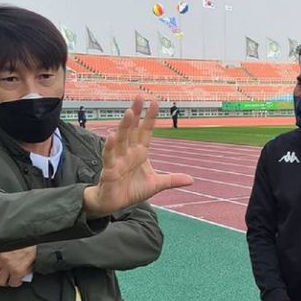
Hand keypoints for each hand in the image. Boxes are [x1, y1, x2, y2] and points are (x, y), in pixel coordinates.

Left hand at [0, 246, 36, 286]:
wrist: (37, 240)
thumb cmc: (23, 243)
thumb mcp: (7, 245)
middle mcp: (0, 259)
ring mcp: (8, 265)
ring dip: (4, 282)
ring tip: (9, 278)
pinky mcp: (18, 271)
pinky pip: (12, 283)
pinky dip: (14, 283)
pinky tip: (17, 280)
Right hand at [83, 96, 193, 218]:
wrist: (114, 203)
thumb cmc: (132, 190)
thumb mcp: (156, 185)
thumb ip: (172, 180)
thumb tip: (192, 179)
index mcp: (140, 153)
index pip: (145, 132)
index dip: (150, 118)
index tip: (155, 102)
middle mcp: (128, 152)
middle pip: (132, 129)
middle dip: (135, 114)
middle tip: (139, 97)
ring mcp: (118, 159)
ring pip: (121, 139)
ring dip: (124, 126)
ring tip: (128, 112)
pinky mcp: (109, 170)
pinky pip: (109, 156)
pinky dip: (110, 147)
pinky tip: (112, 137)